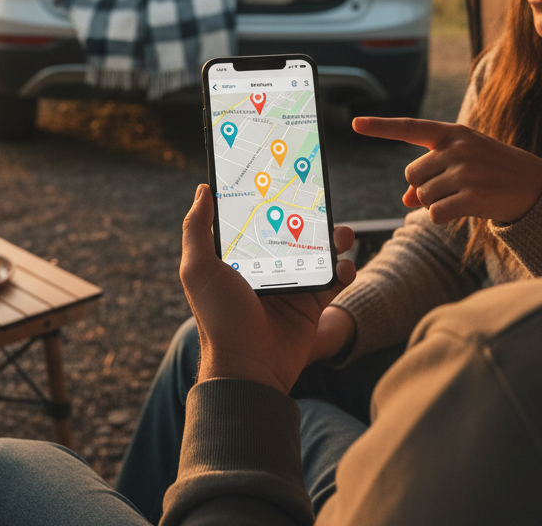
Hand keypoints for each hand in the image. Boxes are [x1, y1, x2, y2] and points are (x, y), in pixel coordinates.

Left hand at [179, 183, 356, 393]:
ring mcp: (290, 284)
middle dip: (307, 214)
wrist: (249, 367)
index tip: (278, 174)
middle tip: (319, 199)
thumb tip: (203, 189)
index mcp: (236, 257)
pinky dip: (344, 268)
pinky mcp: (311, 304)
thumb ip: (197, 228)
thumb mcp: (198, 269)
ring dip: (333, 237)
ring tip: (341, 232)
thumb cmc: (218, 318)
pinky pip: (334, 279)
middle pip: (290, 230)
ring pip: (317, 250)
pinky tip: (344, 264)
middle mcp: (264, 267)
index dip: (265, 199)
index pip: (253, 219)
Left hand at [352, 117, 541, 223]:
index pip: (409, 128)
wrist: (538, 187)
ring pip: (421, 196)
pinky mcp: (472, 197)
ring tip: (463, 196)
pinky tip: (463, 210)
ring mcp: (465, 172)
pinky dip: (441, 216)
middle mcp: (457, 149)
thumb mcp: (463, 164)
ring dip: (434, 203)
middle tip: (452, 187)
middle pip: (411, 175)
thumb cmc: (494, 172)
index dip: (380, 127)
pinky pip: (434, 213)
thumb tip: (404, 200)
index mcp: (452, 133)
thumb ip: (431, 174)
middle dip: (423, 187)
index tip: (355, 124)